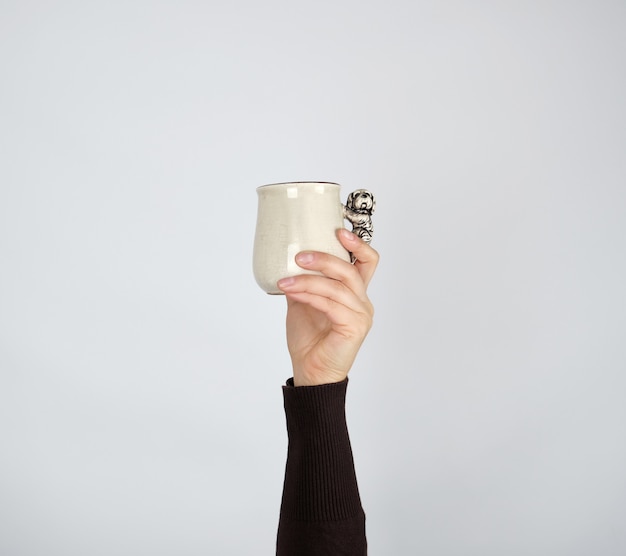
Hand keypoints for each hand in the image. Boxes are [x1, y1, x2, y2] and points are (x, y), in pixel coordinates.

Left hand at [276, 228, 378, 386]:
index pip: (368, 262)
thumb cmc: (309, 338)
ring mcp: (361, 315)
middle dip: (325, 259)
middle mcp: (362, 302)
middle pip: (351, 270)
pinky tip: (293, 292)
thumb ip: (303, 281)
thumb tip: (286, 259)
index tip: (338, 230)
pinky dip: (310, 295)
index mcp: (354, 292)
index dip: (358, 244)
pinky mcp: (354, 327)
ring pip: (338, 287)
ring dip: (309, 280)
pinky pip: (332, 304)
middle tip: (300, 256)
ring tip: (286, 279)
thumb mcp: (302, 301)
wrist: (310, 370)